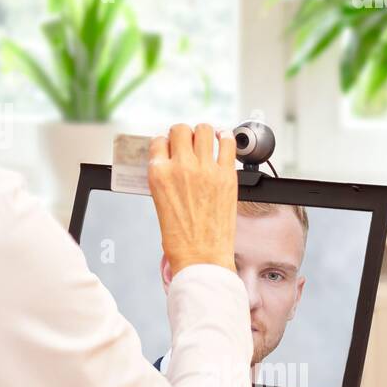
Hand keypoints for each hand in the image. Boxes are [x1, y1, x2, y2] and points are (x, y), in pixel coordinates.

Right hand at [148, 123, 237, 276]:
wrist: (201, 256)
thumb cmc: (179, 236)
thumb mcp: (160, 201)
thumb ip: (164, 176)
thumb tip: (170, 160)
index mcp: (159, 174)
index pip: (158, 141)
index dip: (164, 142)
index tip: (169, 146)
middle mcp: (181, 167)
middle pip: (180, 129)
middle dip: (182, 134)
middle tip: (186, 142)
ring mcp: (206, 169)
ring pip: (204, 129)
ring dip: (202, 132)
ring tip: (204, 140)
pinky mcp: (227, 175)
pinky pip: (228, 143)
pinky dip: (225, 138)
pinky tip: (222, 142)